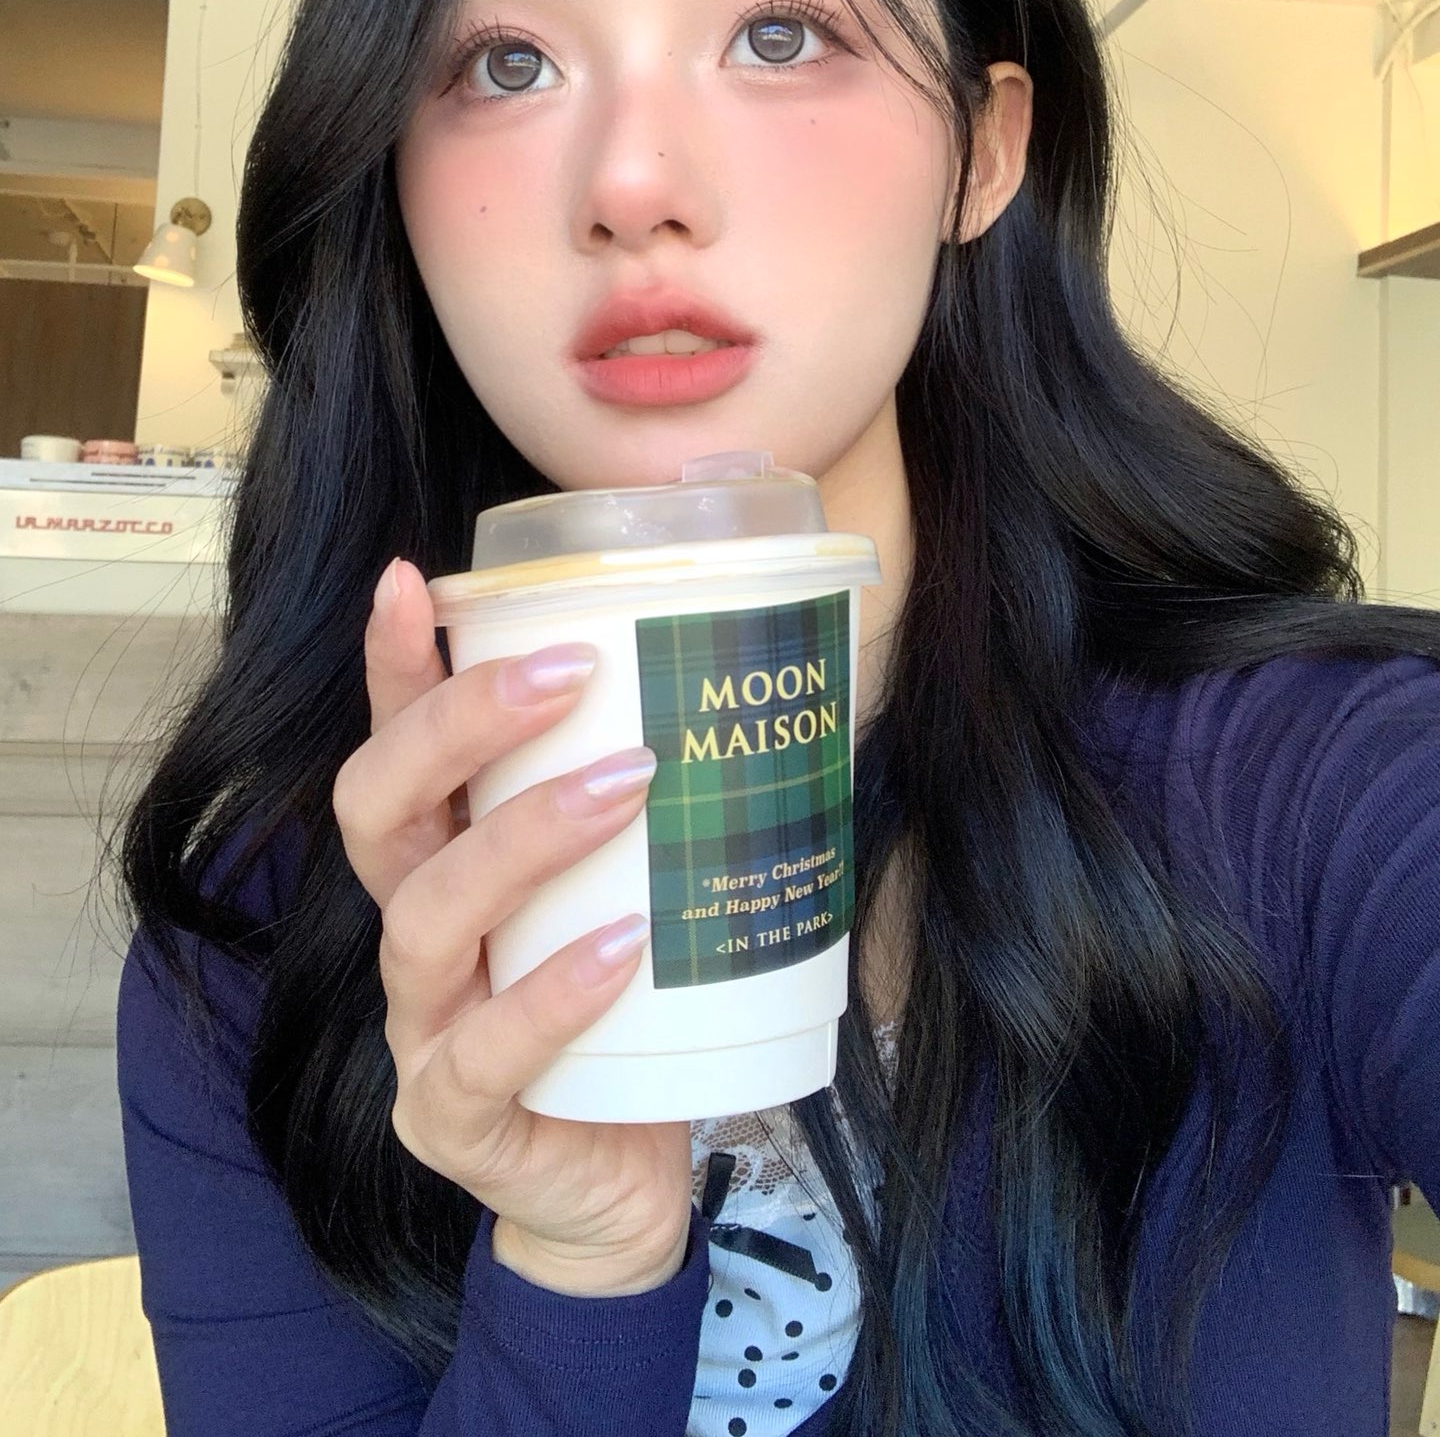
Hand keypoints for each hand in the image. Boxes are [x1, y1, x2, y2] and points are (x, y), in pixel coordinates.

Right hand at [331, 557, 694, 1295]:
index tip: (413, 578)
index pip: (393, 745)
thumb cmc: (634, 1012)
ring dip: (527, 834)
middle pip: (379, 809)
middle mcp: (415, 932)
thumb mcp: (636, 886)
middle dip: (460, 725)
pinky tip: (624, 947)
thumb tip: (765, 664)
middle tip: (570, 670)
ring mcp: (421, 1030)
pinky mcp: (454, 1120)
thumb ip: (658, 798)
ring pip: (430, 916)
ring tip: (630, 780)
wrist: (622, 1184)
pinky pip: (486, 1053)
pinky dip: (554, 993)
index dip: (391, 665)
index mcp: (445, 863)